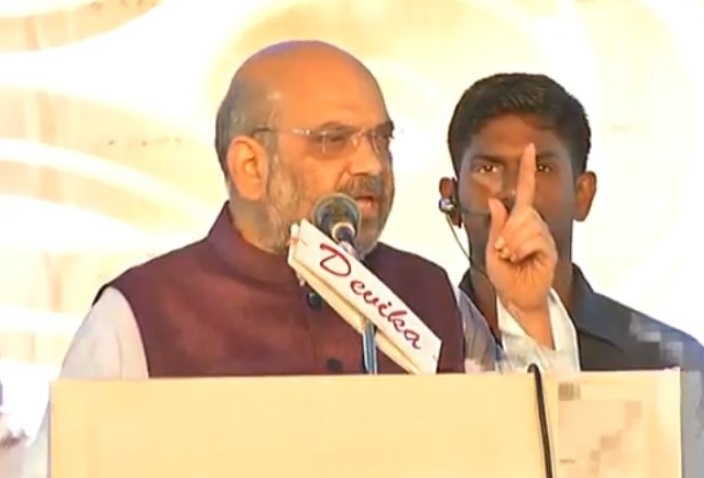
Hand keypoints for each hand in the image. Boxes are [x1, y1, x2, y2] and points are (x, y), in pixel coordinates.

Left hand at [485, 143, 556, 314]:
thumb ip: (496, 225)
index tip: (528, 148)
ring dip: (511, 244)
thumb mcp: (492, 248)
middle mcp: (534, 225)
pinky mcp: (550, 250)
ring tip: (511, 257)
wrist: (515, 298)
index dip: (526, 169)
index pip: (525, 190)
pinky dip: (520, 250)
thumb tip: (495, 199)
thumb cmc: (505, 274)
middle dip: (506, 232)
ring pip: (526, 226)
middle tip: (502, 250)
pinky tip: (519, 260)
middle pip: (521, 212)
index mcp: (519, 221)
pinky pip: (534, 240)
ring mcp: (543, 237)